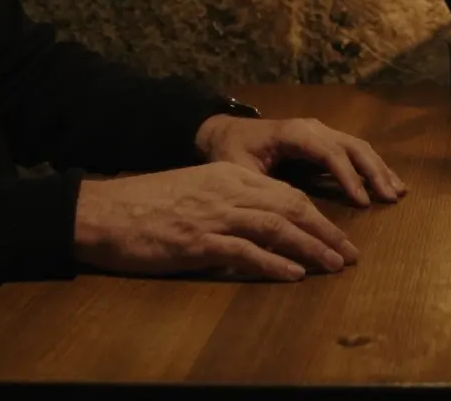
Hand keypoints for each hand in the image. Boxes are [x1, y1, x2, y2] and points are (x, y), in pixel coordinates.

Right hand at [74, 163, 356, 280]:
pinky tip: (294, 275)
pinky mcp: (196, 242)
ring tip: (335, 265)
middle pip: (291, 207)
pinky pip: (244, 252)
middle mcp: (227, 191)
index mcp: (228, 175)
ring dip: (311, 247)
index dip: (316, 214)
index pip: (285, 192)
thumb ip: (227, 199)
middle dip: (326, 230)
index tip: (337, 234)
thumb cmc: (143, 205)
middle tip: (350, 253)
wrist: (100, 212)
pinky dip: (273, 263)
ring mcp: (213, 216)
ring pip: (276, 227)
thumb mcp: (193, 190)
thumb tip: (259, 223)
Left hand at [195, 116, 405, 206]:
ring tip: (398, 192)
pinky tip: (387, 183)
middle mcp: (313, 128)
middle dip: (374, 172)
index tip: (363, 202)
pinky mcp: (324, 140)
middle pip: (353, 146)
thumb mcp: (237, 172)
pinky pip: (354, 151)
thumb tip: (283, 224)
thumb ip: (261, 192)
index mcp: (294, 133)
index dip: (348, 177)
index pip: (330, 153)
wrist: (223, 131)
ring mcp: (321, 131)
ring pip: (358, 146)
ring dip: (379, 169)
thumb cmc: (230, 151)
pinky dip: (372, 166)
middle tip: (391, 198)